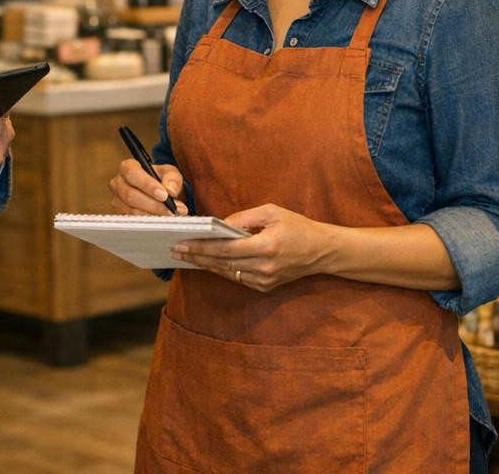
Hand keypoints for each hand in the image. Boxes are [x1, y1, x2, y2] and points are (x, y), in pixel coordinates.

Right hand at [109, 159, 187, 215]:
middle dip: (153, 204)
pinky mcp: (121, 215)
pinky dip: (149, 222)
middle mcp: (118, 183)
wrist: (158, 193)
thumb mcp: (170, 173)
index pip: (132, 174)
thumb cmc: (161, 179)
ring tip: (170, 214)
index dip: (147, 185)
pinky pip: (134, 221)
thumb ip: (172, 179)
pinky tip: (161, 219)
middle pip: (131, 195)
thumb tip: (170, 190)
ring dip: (153, 215)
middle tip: (171, 209)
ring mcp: (117, 201)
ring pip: (132, 211)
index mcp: (127, 167)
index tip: (164, 195)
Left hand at [172, 204, 334, 291]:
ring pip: (228, 273)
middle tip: (176, 250)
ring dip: (206, 264)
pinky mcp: (266, 286)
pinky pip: (238, 278)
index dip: (202, 247)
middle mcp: (264, 267)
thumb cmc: (297, 226)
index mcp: (266, 246)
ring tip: (187, 255)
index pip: (226, 249)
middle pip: (222, 263)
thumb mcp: (271, 212)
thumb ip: (243, 217)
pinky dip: (222, 269)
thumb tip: (219, 225)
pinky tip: (209, 261)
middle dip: (197, 257)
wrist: (322, 251)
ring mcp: (265, 280)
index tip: (182, 243)